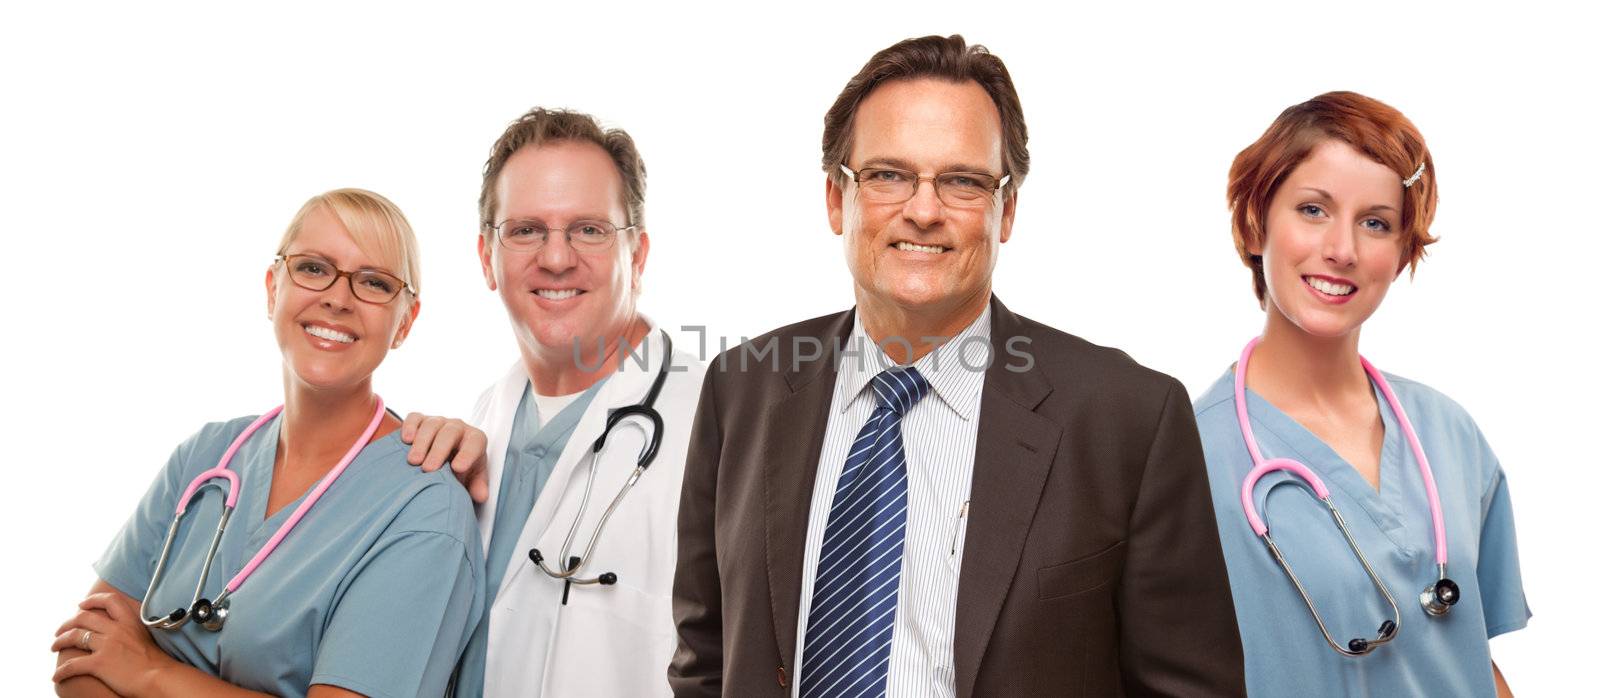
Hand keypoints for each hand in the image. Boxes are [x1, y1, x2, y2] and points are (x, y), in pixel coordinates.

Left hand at [53, 593, 176, 695]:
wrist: (159, 677)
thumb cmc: (156, 662)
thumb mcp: (146, 637)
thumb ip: (133, 630)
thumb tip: (125, 634)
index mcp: (129, 622)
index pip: (109, 601)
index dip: (92, 600)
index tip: (82, 604)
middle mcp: (116, 630)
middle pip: (84, 617)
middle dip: (68, 623)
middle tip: (61, 630)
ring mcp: (106, 645)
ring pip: (74, 637)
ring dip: (60, 641)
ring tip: (55, 647)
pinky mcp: (99, 663)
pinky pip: (73, 665)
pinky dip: (61, 671)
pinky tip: (57, 676)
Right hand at [401, 413, 488, 502]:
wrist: (444, 457)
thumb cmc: (459, 467)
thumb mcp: (471, 478)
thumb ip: (477, 485)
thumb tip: (481, 496)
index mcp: (474, 439)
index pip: (475, 442)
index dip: (467, 454)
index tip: (457, 468)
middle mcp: (457, 427)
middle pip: (450, 433)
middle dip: (439, 451)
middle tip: (429, 469)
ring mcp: (438, 422)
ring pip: (431, 425)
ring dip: (422, 443)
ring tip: (414, 461)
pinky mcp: (420, 420)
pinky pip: (415, 418)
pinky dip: (410, 426)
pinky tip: (406, 440)